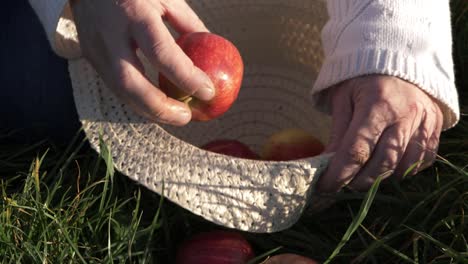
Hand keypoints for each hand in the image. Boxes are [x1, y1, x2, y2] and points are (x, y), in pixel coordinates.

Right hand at [71, 0, 214, 124]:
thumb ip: (188, 24)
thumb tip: (212, 50)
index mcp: (134, 13)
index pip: (161, 52)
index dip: (185, 76)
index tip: (207, 91)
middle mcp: (110, 34)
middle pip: (130, 82)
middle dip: (160, 107)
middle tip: (186, 116)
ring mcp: (96, 48)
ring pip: (120, 91)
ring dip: (149, 110)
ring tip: (177, 116)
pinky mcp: (91, 57)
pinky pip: (116, 87)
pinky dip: (139, 101)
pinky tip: (159, 106)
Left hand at [317, 75, 442, 191]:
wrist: (399, 57)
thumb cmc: (363, 78)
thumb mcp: (343, 98)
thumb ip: (338, 133)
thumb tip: (326, 165)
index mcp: (376, 104)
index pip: (356, 151)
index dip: (339, 174)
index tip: (324, 186)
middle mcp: (405, 115)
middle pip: (381, 164)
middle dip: (358, 181)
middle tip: (341, 183)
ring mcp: (424, 123)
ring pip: (403, 168)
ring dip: (379, 178)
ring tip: (361, 175)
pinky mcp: (435, 129)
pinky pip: (420, 162)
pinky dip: (401, 171)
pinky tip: (385, 166)